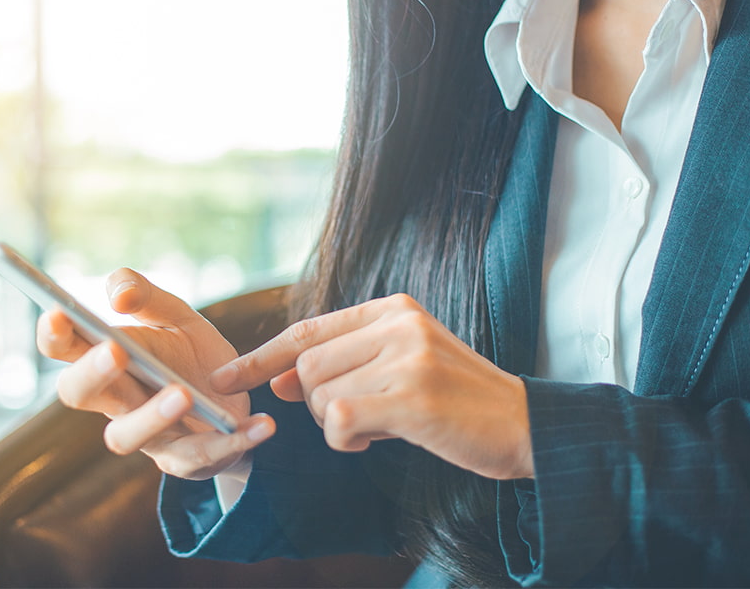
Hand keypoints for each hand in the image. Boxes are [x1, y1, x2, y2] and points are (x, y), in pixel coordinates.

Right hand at [38, 268, 275, 480]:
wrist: (237, 400)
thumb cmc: (191, 355)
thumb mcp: (175, 316)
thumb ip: (146, 296)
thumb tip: (119, 296)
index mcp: (107, 359)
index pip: (63, 349)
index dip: (53, 335)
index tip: (59, 315)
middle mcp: (116, 401)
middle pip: (80, 395)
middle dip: (92, 374)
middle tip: (115, 351)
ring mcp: (147, 436)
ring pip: (127, 437)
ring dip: (152, 416)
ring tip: (183, 394)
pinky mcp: (186, 460)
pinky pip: (201, 457)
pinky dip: (232, 442)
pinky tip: (262, 424)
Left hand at [209, 293, 532, 479]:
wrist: (525, 424)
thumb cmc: (457, 402)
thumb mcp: (398, 369)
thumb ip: (343, 366)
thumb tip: (274, 378)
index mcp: (392, 308)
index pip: (307, 330)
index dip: (260, 356)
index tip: (225, 379)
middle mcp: (397, 323)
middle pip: (305, 365)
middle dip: (311, 403)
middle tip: (350, 419)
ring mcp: (406, 356)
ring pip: (318, 392)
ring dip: (333, 423)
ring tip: (374, 428)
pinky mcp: (412, 394)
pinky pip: (339, 417)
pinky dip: (343, 438)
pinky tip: (372, 440)